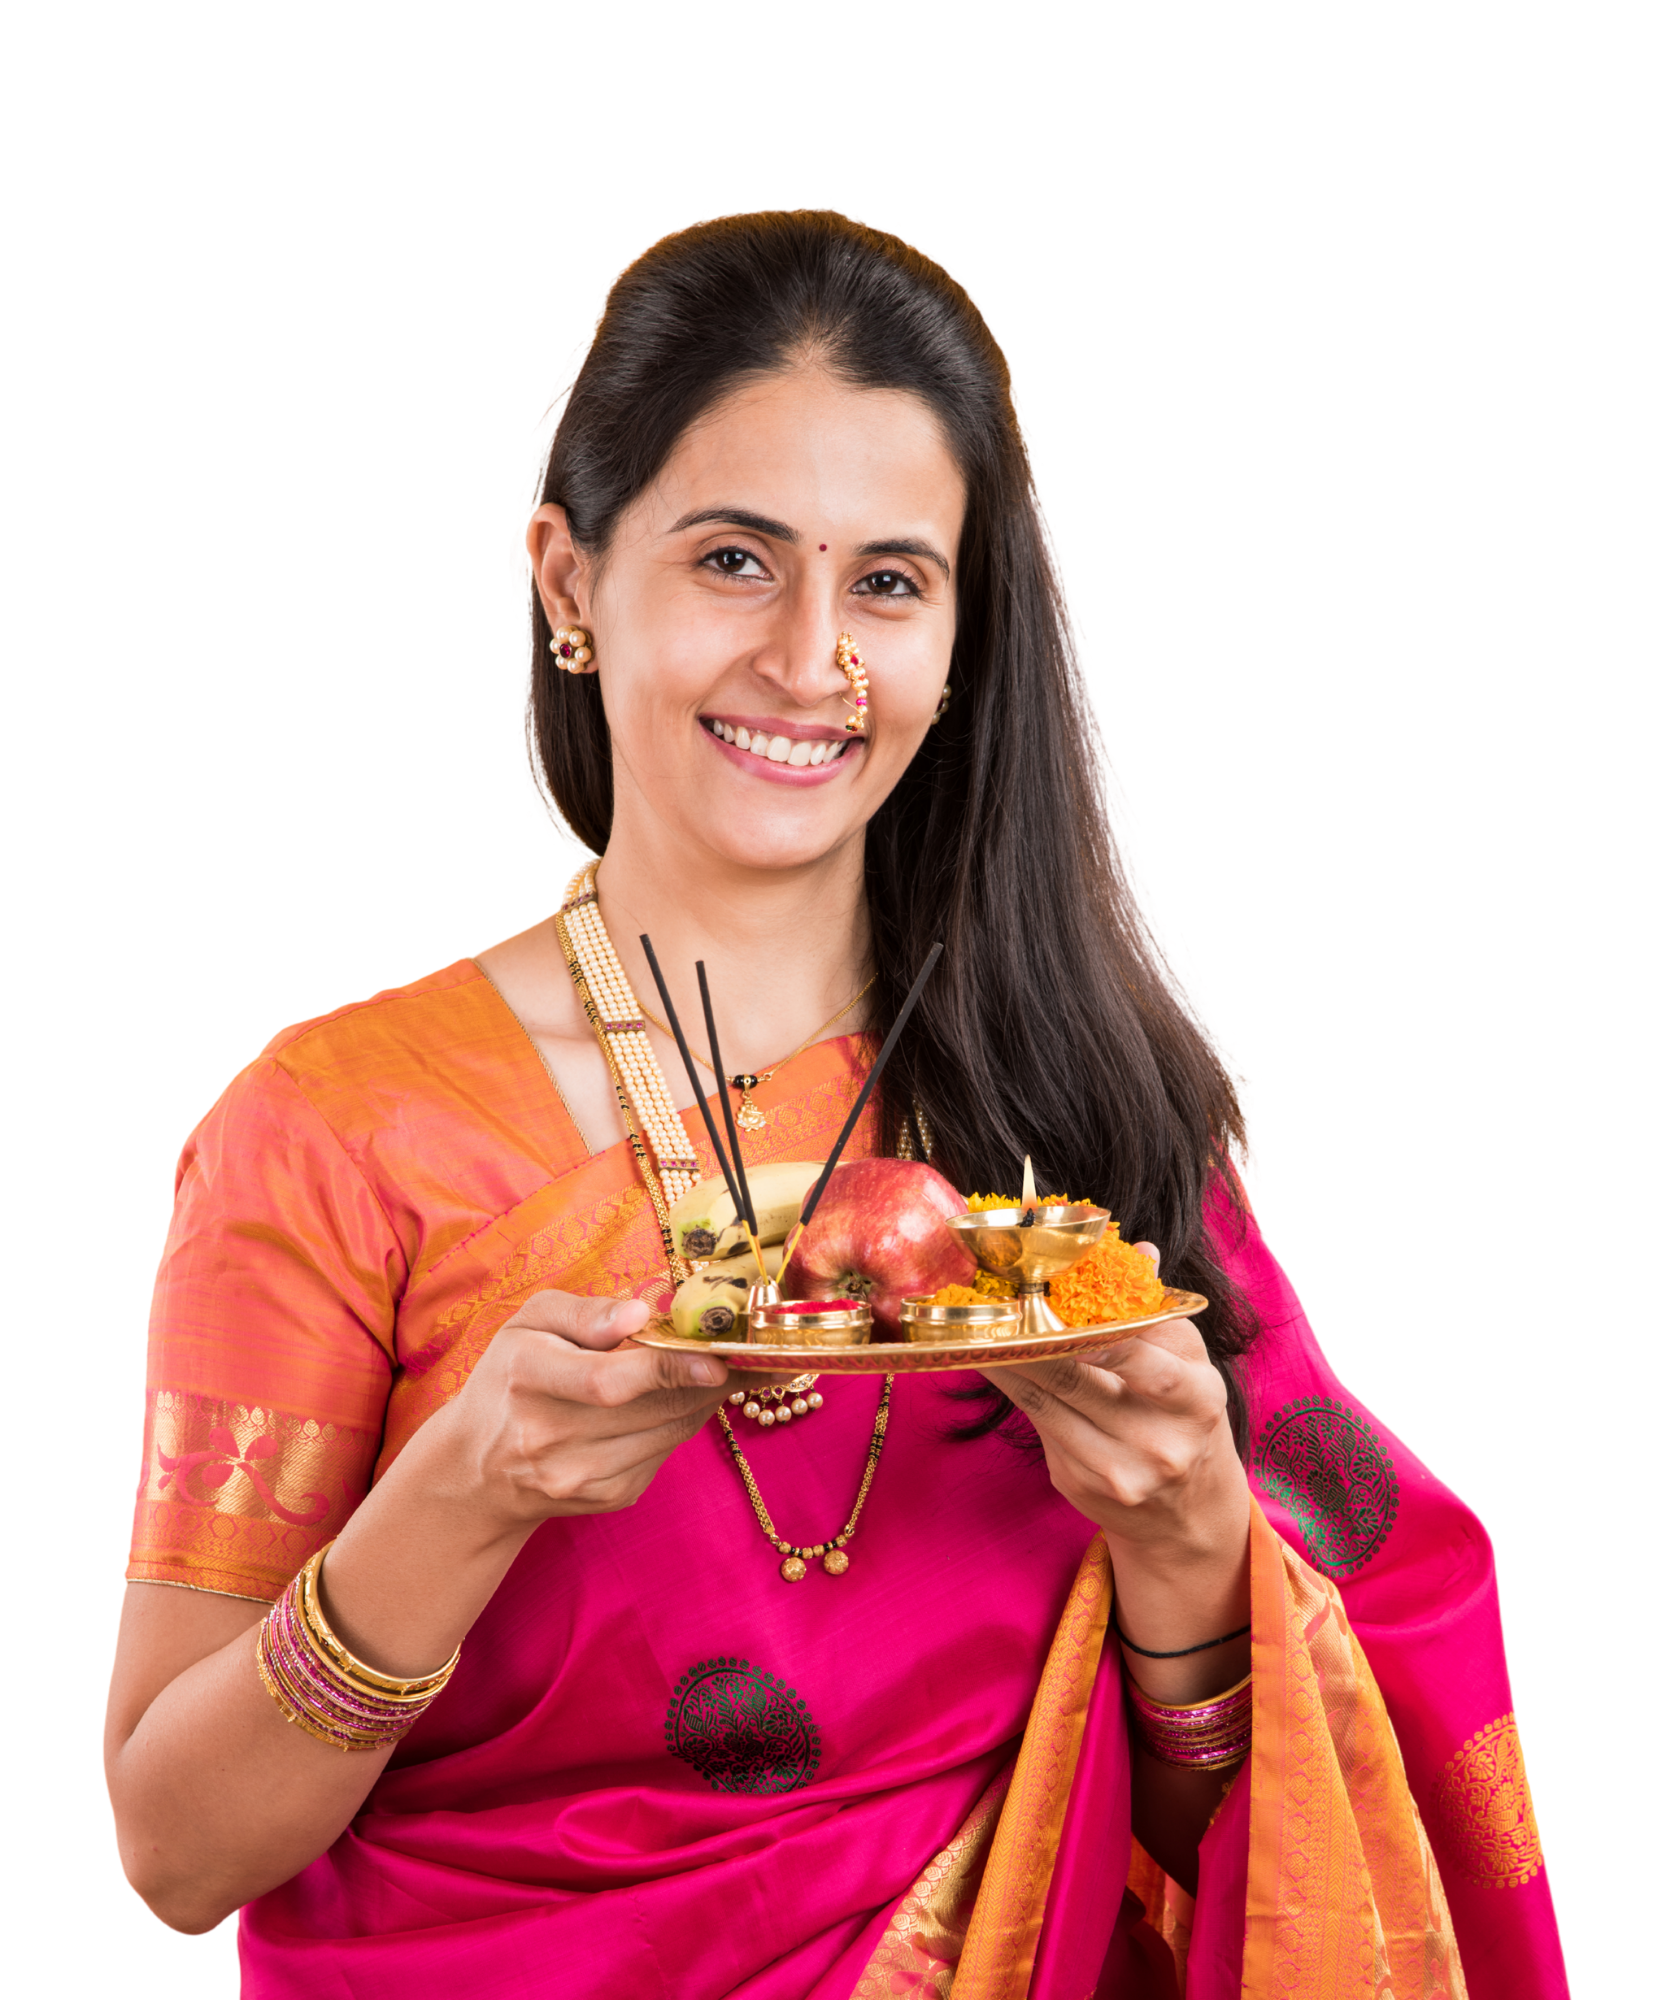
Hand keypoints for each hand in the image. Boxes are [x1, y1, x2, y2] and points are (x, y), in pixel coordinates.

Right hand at [433, 1290, 731, 1529]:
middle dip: (713, 1377)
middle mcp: (551, 1436)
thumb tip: (642, 1311)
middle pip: (653, 1407)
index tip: (719, 1356)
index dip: (671, 1368)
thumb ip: (587, 1312)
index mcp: (528, 1377)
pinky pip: (666, 1451)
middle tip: (757, 1349)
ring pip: (671, 1430)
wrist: (478, 1468)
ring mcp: (581, 1476)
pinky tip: (688, 1394)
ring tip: (735, 1364)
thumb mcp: (530, 1323)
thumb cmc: (510, 1377)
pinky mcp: (608, 1497)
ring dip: (708, 1396)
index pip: (609, 1380)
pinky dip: (685, 1419)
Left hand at [978, 1245, 1244, 1562]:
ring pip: (1045, 1404)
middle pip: (1078, 1382)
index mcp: (1196, 1401)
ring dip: (1005, 1363)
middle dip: (1031, 1340)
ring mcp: (1118, 1472)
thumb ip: (1157, 1310)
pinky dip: (1012, 1390)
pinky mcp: (1080, 1485)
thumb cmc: (1184, 1413)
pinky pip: (1037, 1425)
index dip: (1102, 1340)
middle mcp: (1159, 1444)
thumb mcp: (1187, 1361)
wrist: (1186, 1507)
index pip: (1148, 1366)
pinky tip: (993, 1363)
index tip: (1058, 1309)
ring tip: (978, 1330)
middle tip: (996, 1304)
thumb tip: (1139, 1251)